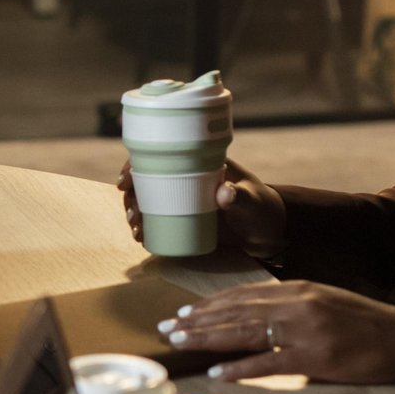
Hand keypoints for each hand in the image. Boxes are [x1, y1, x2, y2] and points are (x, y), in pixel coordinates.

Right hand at [118, 156, 285, 259]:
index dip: (136, 165)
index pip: (160, 156)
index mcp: (197, 163)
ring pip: (149, 201)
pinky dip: (145, 227)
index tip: (125, 182)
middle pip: (147, 180)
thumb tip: (223, 193)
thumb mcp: (252, 201)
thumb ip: (239, 197)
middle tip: (132, 215)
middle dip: (132, 196)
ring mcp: (184, 200)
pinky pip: (158, 219)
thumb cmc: (263, 208)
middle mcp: (185, 178)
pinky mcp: (185, 219)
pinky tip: (140, 237)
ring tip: (136, 231)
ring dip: (135, 213)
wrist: (269, 232)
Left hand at [158, 281, 394, 383]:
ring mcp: (303, 331)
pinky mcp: (314, 358)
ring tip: (179, 344)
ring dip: (207, 339)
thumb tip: (249, 315)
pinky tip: (216, 372)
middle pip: (235, 312)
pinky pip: (268, 363)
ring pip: (244, 332)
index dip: (207, 306)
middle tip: (165, 330)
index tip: (181, 314)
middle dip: (197, 321)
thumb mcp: (321, 302)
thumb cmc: (361, 323)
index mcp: (296, 289)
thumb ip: (286, 305)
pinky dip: (239, 368)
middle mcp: (295, 305)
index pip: (241, 296)